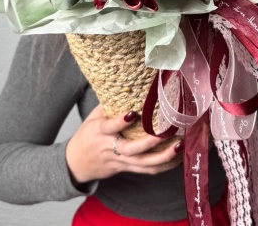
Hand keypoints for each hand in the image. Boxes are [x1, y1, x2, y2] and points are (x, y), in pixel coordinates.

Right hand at [65, 104, 182, 183]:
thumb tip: (130, 86)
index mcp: (99, 132)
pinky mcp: (127, 168)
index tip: (132, 113)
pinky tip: (178, 157)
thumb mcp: (94, 116)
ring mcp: (120, 161)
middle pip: (131, 149)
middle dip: (149, 142)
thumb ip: (110, 104)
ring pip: (142, 163)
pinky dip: (164, 166)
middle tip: (165, 132)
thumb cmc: (88, 134)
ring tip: (180, 145)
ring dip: (164, 157)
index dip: (120, 122)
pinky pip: (146, 170)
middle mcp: (110, 148)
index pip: (109, 127)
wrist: (77, 162)